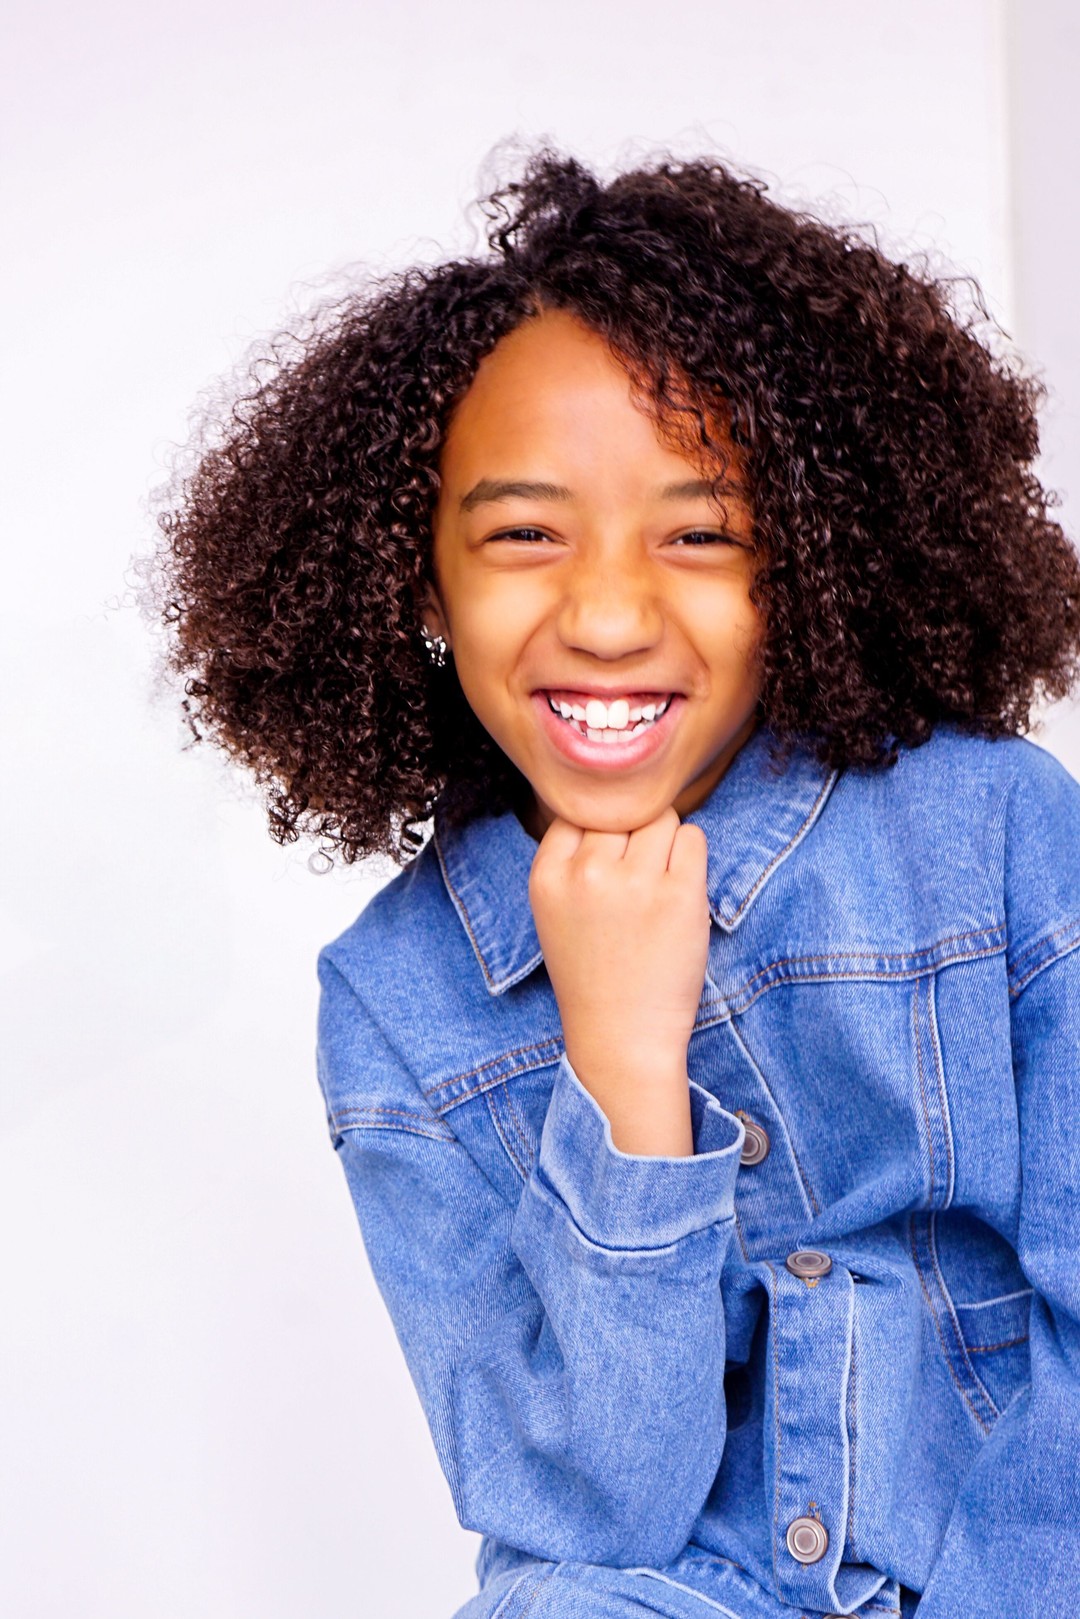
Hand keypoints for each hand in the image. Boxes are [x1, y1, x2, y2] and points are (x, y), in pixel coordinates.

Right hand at [528, 807, 710, 1154]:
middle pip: (620, 806)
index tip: (607, 861)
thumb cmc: (593, 971)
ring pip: (660, 815)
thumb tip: (615, 795)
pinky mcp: (681, 894)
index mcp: (547, 875)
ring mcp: (635, 883)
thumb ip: (572, 856)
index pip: (578, 809)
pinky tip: (680, 889)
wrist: (620, 1037)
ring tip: (659, 882)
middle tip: (638, 872)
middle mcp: (586, 872)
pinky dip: (691, 855)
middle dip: (633, 829)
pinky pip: (693, 837)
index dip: (599, 829)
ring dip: (666, 839)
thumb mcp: (555, 909)